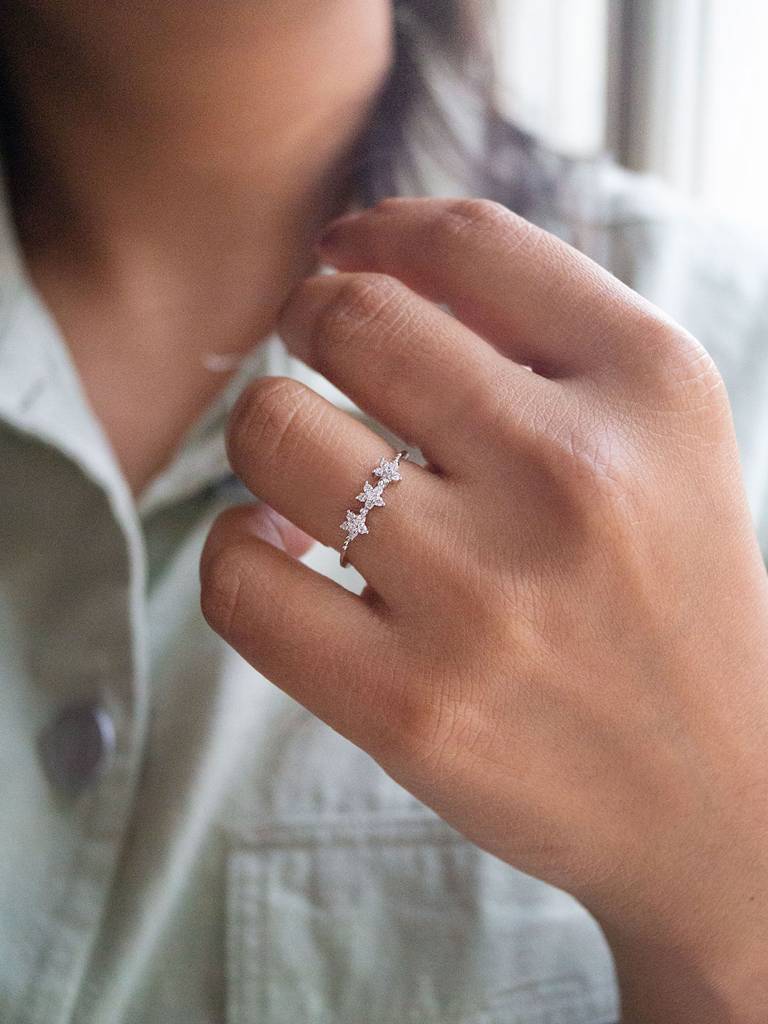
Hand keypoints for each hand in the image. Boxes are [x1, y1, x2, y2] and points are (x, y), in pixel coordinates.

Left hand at [199, 197, 767, 1020]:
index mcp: (649, 384)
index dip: (376, 232)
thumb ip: (540, 335)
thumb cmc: (672, 596)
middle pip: (348, 319)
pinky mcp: (410, 705)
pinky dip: (237, 550)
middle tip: (317, 363)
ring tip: (304, 475)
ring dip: (265, 434)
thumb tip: (366, 259)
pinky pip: (240, 578)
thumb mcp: (662, 437)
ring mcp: (484, 594)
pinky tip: (284, 554)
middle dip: (307, 322)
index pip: (466, 242)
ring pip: (273, 429)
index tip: (342, 254)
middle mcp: (570, 473)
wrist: (717, 794)